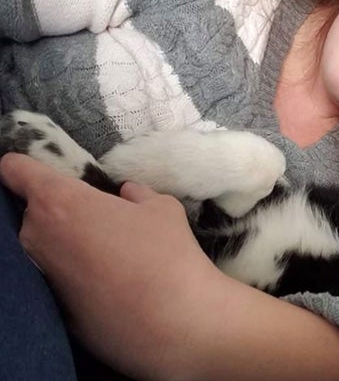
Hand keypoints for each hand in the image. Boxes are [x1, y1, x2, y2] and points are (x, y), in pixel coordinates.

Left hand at [0, 152, 219, 378]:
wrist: (173, 321)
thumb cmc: (166, 253)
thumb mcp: (162, 207)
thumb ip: (136, 195)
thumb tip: (126, 195)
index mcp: (59, 201)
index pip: (16, 170)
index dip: (26, 166)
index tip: (44, 171)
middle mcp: (36, 235)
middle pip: (34, 211)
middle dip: (60, 212)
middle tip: (101, 221)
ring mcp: (40, 275)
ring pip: (46, 247)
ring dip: (68, 245)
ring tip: (109, 256)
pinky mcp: (52, 308)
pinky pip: (59, 279)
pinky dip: (78, 277)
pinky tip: (111, 285)